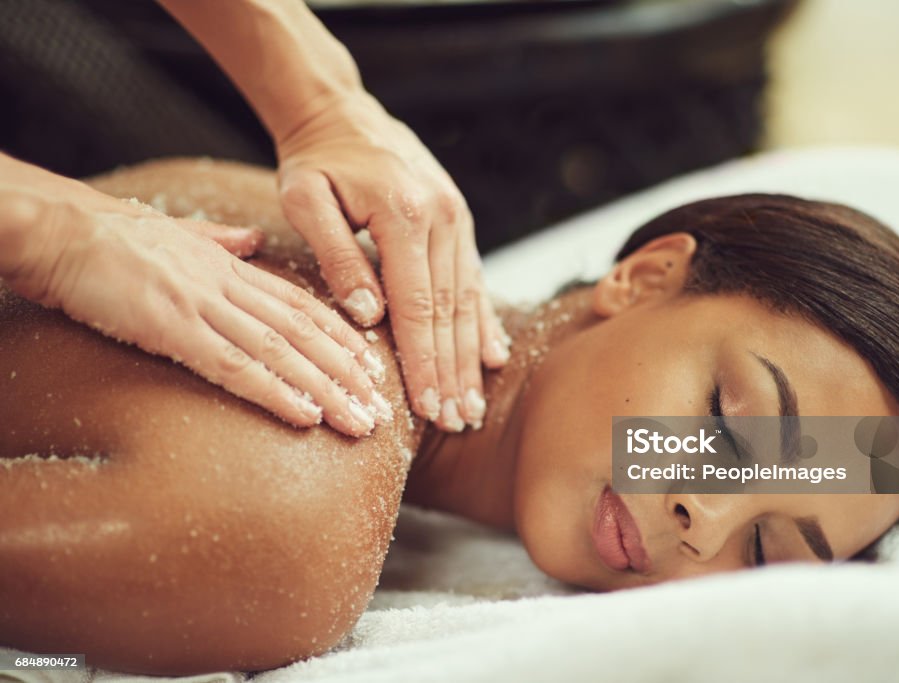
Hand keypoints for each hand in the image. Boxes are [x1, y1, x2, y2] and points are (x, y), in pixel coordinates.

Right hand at [0, 174, 389, 435]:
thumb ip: (220, 239)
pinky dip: (275, 392)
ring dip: (327, 390)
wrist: (56, 227)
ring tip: (362, 422)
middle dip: (349, 373)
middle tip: (382, 408)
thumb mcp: (177, 233)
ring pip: (282, 352)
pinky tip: (306, 416)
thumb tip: (251, 240)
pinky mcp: (172, 328)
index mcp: (230, 266)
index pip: (302, 304)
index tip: (372, 365)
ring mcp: (203, 305)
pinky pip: (234, 366)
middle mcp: (228, 284)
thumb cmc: (106, 236)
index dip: (342, 336)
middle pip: (305, 332)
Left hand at [275, 88, 509, 430]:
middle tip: (457, 421)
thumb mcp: (305, 199)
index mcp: (405, 214)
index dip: (424, 362)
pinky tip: (492, 356)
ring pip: (468, 301)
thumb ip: (337, 256)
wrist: (342, 113)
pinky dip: (484, 321)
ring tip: (473, 404)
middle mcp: (443, 218)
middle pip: (450, 311)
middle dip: (453, 372)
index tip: (427, 408)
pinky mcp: (460, 222)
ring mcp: (458, 219)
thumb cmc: (316, 160)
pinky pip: (475, 279)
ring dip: (471, 357)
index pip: (418, 306)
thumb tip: (371, 316)